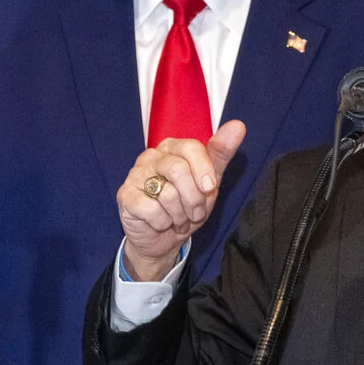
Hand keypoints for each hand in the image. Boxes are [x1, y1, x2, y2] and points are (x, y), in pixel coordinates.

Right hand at [118, 120, 245, 281]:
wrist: (163, 239)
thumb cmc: (187, 206)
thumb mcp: (209, 182)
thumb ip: (221, 154)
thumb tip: (238, 125)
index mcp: (172, 147)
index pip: (191, 147)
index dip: (204, 170)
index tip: (210, 188)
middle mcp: (151, 156)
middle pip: (178, 170)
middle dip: (194, 199)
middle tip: (195, 213)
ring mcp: (135, 175)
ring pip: (166, 193)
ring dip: (180, 215)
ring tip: (180, 220)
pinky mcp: (125, 196)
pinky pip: (151, 210)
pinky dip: (163, 223)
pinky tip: (162, 223)